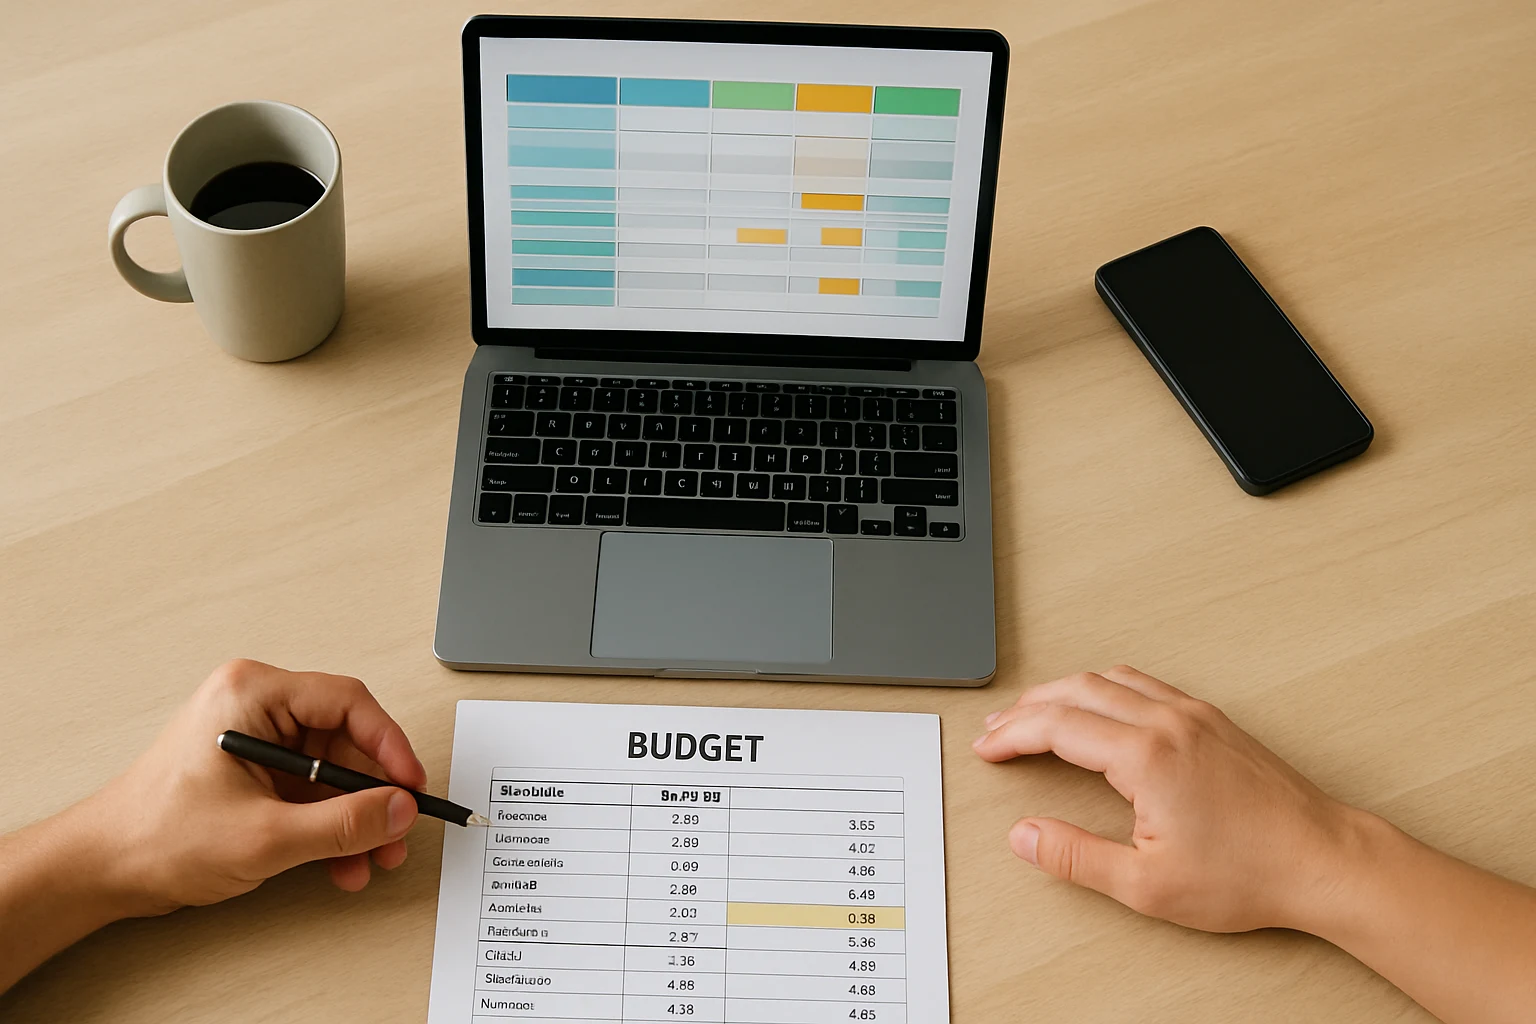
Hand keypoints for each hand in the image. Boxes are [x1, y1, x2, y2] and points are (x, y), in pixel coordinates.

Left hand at [79, 659, 425, 913]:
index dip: (389, 746)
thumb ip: (342, 823)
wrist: (101, 871)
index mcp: (252, 694)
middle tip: (395, 831)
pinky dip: (330, 826)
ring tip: (368, 858)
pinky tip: (340, 862)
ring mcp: (257, 740)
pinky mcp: (256, 772)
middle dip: (373, 794)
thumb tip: (399, 809)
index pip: (347, 702)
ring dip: (355, 818)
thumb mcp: (265, 836)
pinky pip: (312, 791)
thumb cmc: (155, 836)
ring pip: (333, 772)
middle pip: (346, 739)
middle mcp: (257, 707)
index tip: (410, 786)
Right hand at [973, 665, 1365, 932]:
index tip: (989, 748)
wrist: (1323, 860)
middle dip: (1029, 708)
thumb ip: (1076, 857)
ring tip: (1036, 712)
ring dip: (1065, 691)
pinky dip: (1104, 688)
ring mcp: (1194, 715)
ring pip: (1111, 679)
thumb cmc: (1248, 874)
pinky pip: (1144, 684)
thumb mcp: (1146, 885)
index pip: (1057, 727)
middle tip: (999, 729)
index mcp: (1146, 755)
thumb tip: (1025, 836)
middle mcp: (1168, 722)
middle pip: (1077, 691)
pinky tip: (1099, 706)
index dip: (1014, 735)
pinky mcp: (1213, 720)